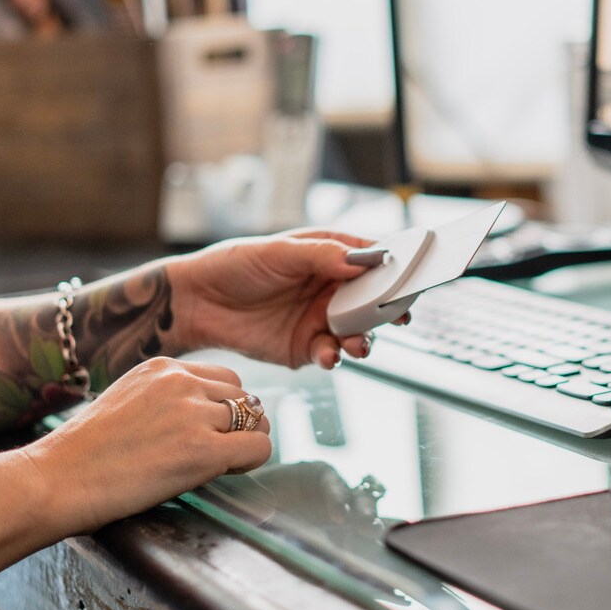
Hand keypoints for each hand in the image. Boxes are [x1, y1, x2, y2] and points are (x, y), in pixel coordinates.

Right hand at [26, 357, 271, 534]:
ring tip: (220, 465)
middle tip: (221, 451)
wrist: (54, 480)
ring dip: (245, 443)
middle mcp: (181, 382)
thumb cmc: (82, 455)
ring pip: (255, 420)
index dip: (224, 408)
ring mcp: (193, 415)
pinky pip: (258, 448)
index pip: (224, 378)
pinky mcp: (202, 451)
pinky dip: (251, 462)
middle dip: (239, 424)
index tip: (209, 432)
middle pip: (244, 397)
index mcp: (162, 367)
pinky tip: (227, 473)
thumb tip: (203, 414)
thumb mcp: (126, 401)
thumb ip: (164, 399)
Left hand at [166, 229, 379, 368]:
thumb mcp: (278, 253)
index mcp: (331, 255)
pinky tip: (329, 354)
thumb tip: (365, 259)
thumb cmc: (234, 266)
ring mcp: (321, 318)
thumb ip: (321, 255)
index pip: (374, 257)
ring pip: (358, 330)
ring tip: (358, 343)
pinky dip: (335, 356)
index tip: (413, 277)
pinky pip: (331, 353)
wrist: (197, 305)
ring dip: (365, 337)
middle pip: (374, 298)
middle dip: (388, 309)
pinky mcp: (306, 347)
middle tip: (398, 318)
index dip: (397, 266)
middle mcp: (332, 287)